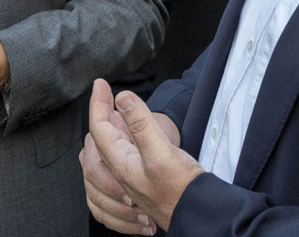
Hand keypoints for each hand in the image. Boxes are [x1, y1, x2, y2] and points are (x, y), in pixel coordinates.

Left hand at [86, 79, 202, 231]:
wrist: (200, 214)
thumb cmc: (182, 190)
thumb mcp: (161, 152)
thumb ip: (140, 124)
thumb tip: (122, 98)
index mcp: (120, 163)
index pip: (98, 128)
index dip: (98, 103)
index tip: (100, 84)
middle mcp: (121, 172)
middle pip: (98, 139)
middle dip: (100, 115)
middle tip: (108, 96)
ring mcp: (131, 177)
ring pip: (107, 150)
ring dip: (108, 129)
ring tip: (116, 114)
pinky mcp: (143, 180)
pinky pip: (120, 158)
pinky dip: (120, 143)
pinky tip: (130, 136)